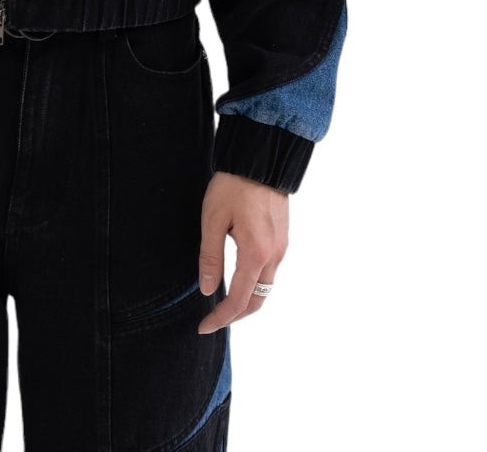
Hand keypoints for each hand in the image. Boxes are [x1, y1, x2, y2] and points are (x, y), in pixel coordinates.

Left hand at [196, 170, 288, 333]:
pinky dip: (255, 283)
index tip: (204, 327)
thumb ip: (210, 258)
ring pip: (266, 287)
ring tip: (223, 303)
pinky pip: (270, 271)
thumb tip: (207, 290)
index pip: (239, 299)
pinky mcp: (282, 238)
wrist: (260, 158)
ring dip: (246, 300)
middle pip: (258, 300)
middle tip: (212, 320)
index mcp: (256, 253)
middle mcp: (274, 255)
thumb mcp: (212, 220)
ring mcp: (282, 247)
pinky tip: (239, 279)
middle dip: (236, 315)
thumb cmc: (233, 186)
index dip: (221, 318)